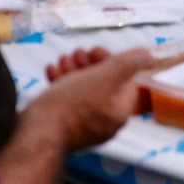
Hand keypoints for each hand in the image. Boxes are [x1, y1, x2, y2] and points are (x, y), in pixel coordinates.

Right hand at [27, 48, 153, 151]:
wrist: (36, 133)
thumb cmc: (72, 103)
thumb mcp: (104, 77)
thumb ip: (127, 64)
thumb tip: (147, 55)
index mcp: (119, 112)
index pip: (123, 81)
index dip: (111, 61)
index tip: (94, 51)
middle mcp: (104, 122)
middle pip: (102, 84)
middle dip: (88, 64)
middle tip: (76, 54)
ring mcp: (83, 126)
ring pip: (82, 91)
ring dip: (72, 70)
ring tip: (62, 60)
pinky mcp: (63, 126)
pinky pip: (67, 102)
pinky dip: (60, 84)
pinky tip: (51, 71)